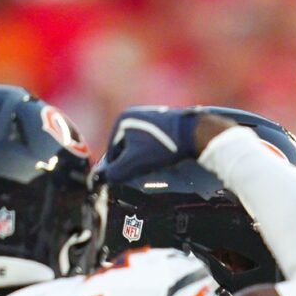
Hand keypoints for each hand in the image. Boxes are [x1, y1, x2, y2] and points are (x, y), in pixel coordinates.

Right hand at [97, 107, 234, 185]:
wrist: (194, 134)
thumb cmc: (162, 148)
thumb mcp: (133, 163)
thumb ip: (114, 172)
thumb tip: (101, 179)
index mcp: (123, 119)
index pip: (112, 151)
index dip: (118, 168)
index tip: (126, 180)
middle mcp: (136, 114)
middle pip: (127, 148)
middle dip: (132, 163)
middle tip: (142, 177)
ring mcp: (152, 116)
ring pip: (141, 146)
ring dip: (144, 159)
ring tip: (154, 169)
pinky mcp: (167, 122)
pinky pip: (154, 142)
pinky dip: (156, 153)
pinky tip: (164, 160)